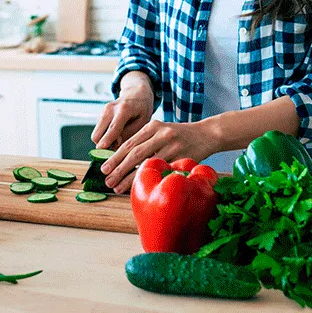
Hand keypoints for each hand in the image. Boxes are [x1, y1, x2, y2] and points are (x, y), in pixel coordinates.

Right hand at [91, 81, 153, 151]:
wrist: (136, 94)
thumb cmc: (142, 108)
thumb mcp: (144, 121)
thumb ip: (131, 133)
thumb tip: (116, 146)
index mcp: (124, 109)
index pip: (113, 128)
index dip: (107, 140)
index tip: (102, 150)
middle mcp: (110, 109)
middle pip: (98, 133)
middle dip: (103, 146)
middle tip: (116, 150)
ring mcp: (103, 111)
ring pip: (96, 134)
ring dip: (104, 141)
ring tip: (118, 141)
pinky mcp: (101, 114)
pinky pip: (99, 131)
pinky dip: (105, 136)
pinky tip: (116, 134)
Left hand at [100, 120, 216, 193]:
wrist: (207, 134)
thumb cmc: (181, 136)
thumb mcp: (162, 131)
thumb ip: (145, 141)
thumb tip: (122, 160)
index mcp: (153, 125)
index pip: (129, 143)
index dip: (115, 157)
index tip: (104, 168)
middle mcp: (161, 133)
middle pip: (134, 153)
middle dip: (118, 168)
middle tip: (107, 180)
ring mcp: (172, 145)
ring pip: (146, 163)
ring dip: (129, 177)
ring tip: (117, 187)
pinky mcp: (182, 157)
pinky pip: (162, 170)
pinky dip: (150, 179)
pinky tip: (141, 186)